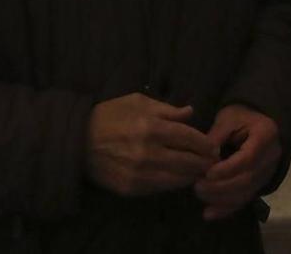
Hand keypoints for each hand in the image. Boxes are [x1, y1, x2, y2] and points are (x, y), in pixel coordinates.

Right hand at [84, 93, 216, 196]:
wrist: (77, 141)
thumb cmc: (109, 116)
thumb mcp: (137, 102)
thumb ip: (167, 109)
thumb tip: (191, 112)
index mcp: (152, 127)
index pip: (191, 139)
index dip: (206, 145)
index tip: (213, 147)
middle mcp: (148, 152)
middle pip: (189, 162)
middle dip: (204, 162)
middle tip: (212, 162)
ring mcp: (140, 173)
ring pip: (178, 179)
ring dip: (192, 175)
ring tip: (199, 171)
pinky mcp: (131, 188)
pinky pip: (161, 188)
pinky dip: (173, 183)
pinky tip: (178, 178)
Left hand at [193, 103, 281, 220]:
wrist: (259, 119)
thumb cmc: (242, 115)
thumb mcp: (227, 118)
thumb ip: (216, 137)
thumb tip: (202, 158)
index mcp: (265, 135)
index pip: (248, 158)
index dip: (227, 169)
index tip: (207, 173)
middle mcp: (271, 157)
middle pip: (247, 179)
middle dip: (221, 187)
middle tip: (197, 186)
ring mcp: (267, 172)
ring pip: (246, 193)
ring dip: (221, 199)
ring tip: (200, 195)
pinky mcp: (260, 183)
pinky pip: (245, 199)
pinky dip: (227, 209)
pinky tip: (209, 214)